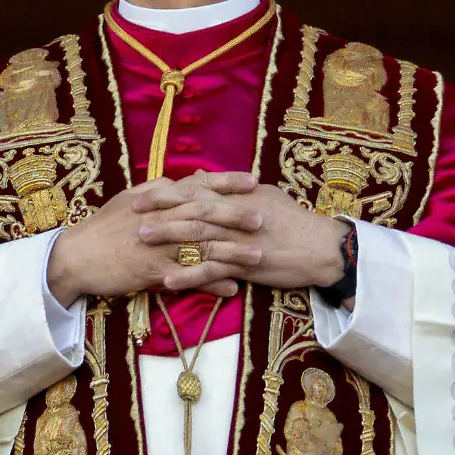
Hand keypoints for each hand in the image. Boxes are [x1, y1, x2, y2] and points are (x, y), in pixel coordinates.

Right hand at [46, 170, 261, 306]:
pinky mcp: (151, 271)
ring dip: (232, 251)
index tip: (253, 181)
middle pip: (204, 214)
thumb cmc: (104, 227)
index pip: (197, 185)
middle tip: (263, 218)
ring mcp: (156, 245)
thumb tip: (186, 180)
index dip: (227, 182)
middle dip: (236, 215)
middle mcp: (160, 218)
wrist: (76, 256)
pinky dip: (211, 283)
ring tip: (259, 256)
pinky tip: (232, 288)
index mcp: (156, 197)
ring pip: (200, 246)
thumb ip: (161, 190)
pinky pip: (187, 277)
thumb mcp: (131, 200)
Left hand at [132, 177, 348, 292]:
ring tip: (141, 242)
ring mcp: (240, 241)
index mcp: (239, 196)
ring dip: (167, 240)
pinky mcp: (246, 266)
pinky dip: (189, 275)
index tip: (142, 193)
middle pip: (192, 210)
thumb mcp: (263, 196)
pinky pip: (213, 271)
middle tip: (132, 215)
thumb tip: (199, 173)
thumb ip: (229, 187)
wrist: (322, 248)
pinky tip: (168, 281)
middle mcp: (237, 215)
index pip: (197, 189)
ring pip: (198, 237)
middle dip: (160, 211)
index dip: (167, 192)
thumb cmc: (294, 220)